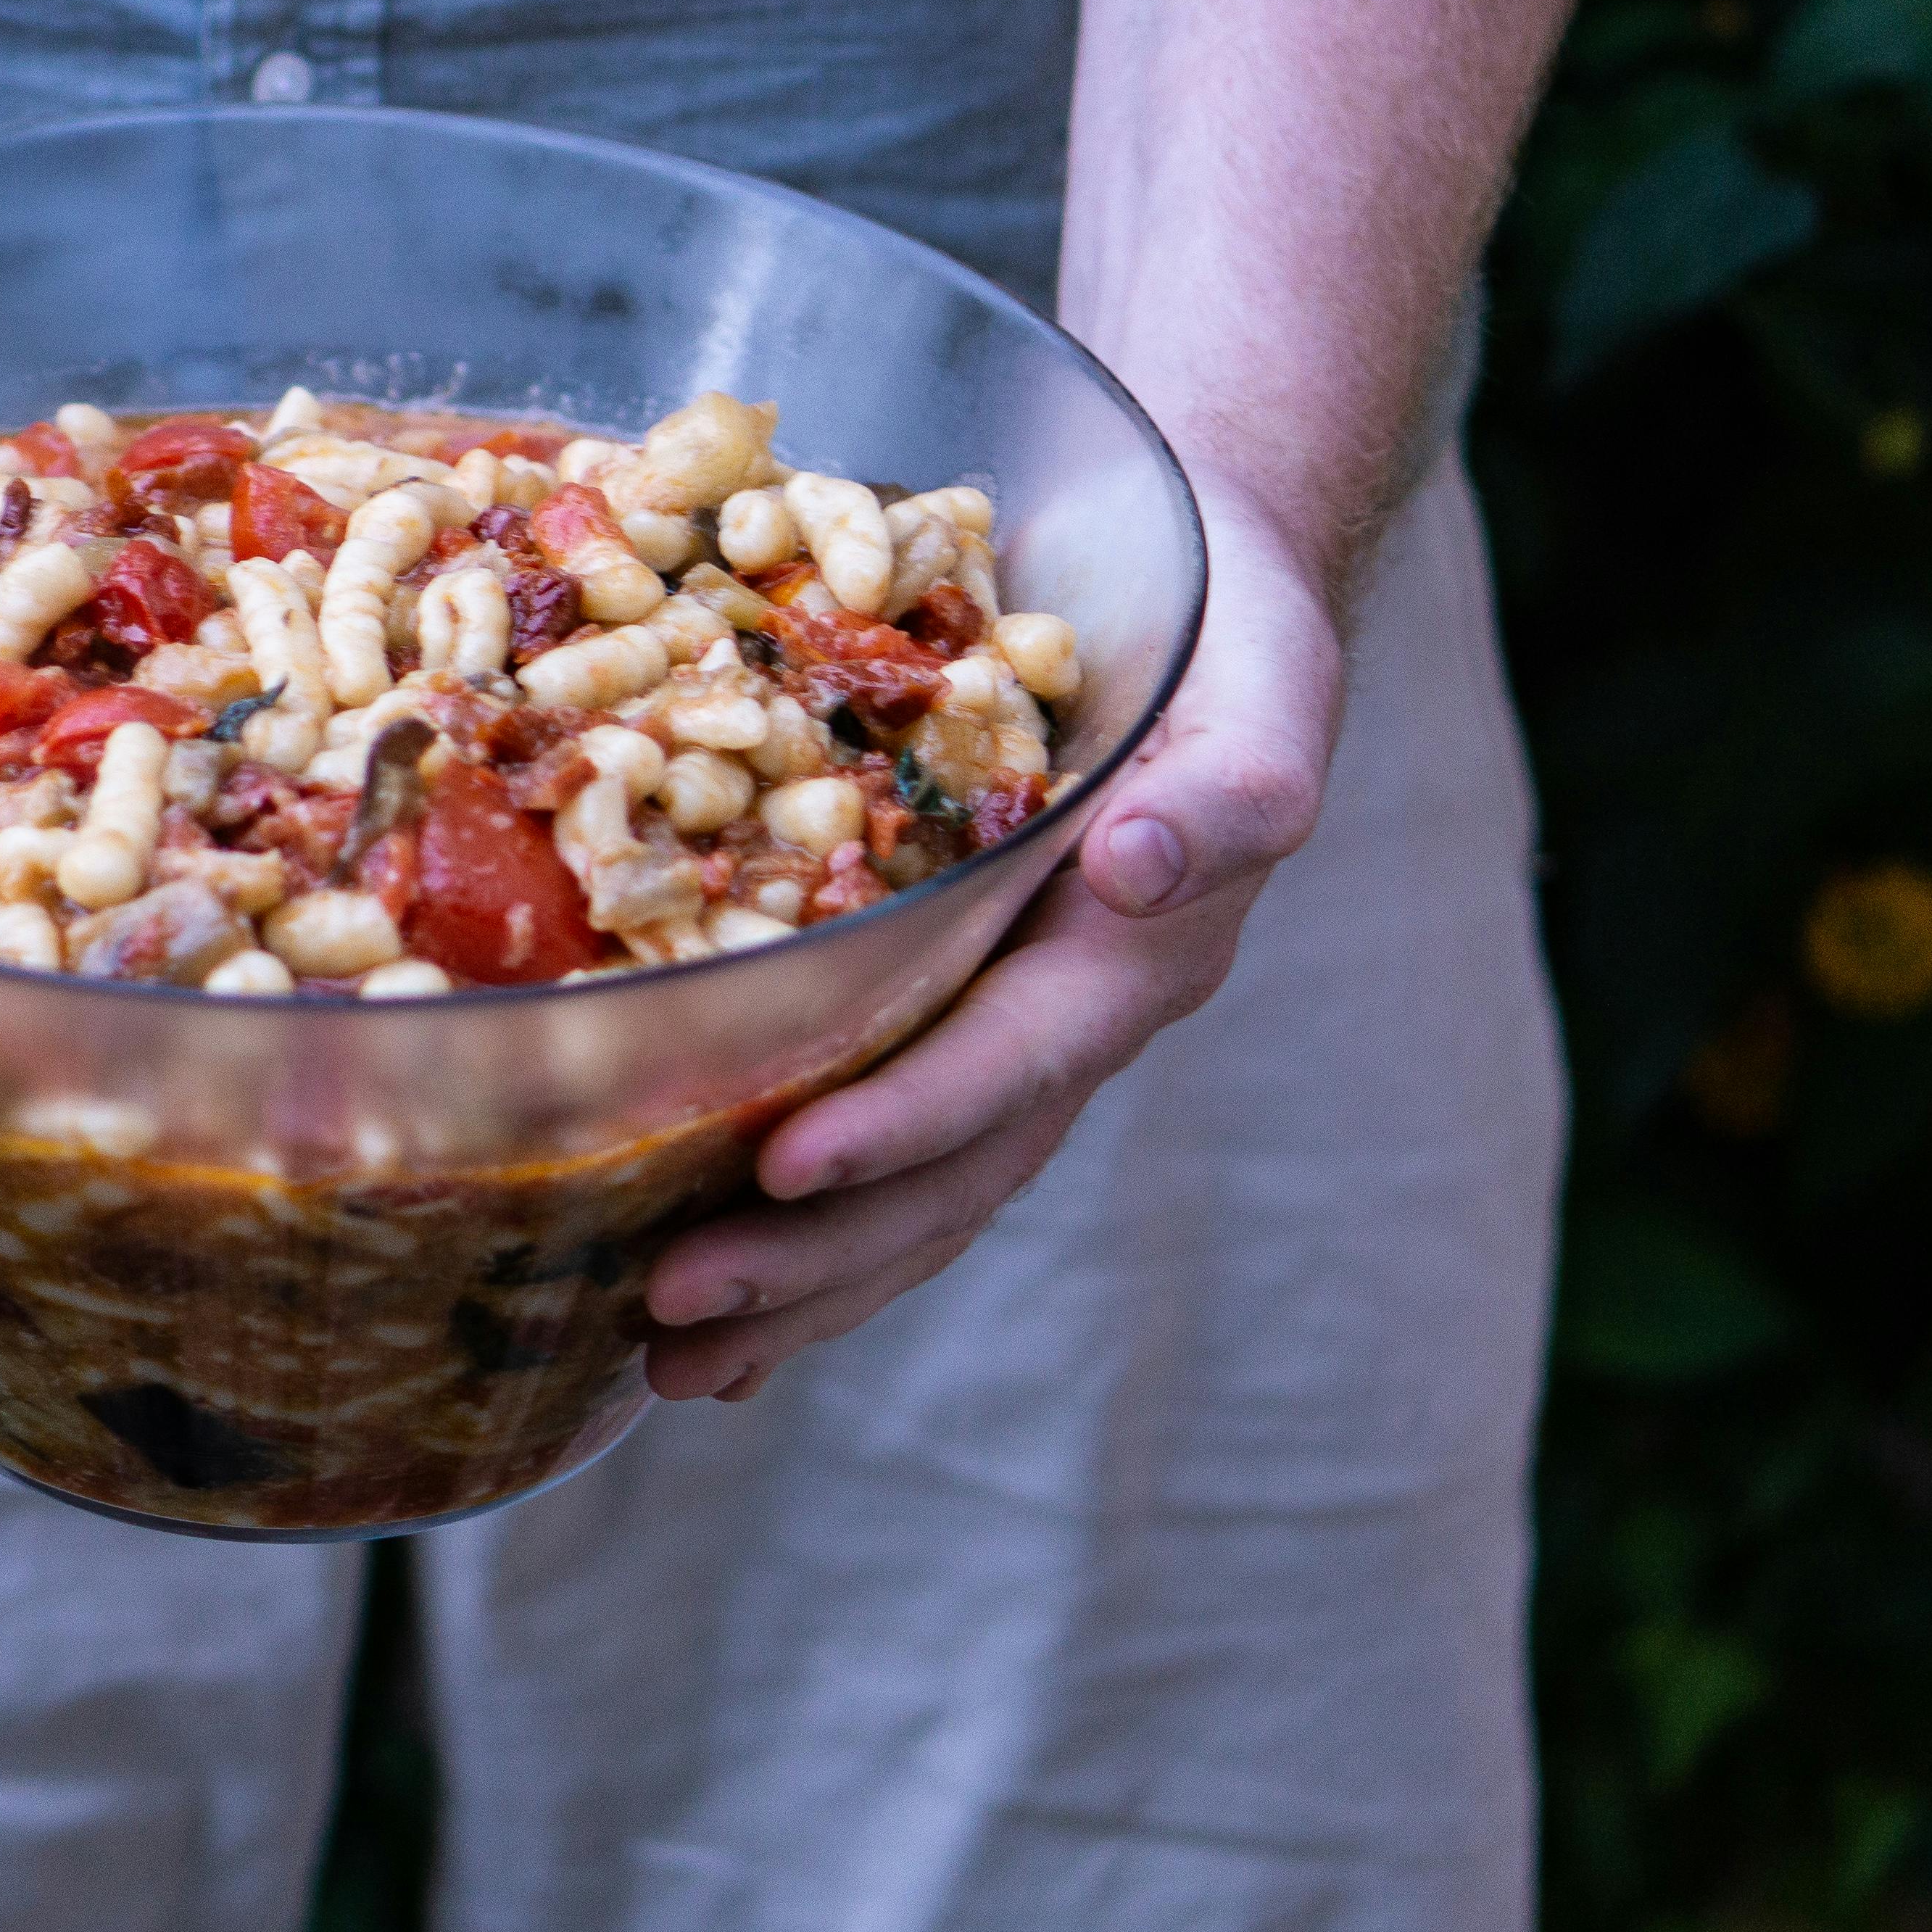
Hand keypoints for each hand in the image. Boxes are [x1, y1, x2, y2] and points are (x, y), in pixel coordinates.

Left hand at [637, 479, 1346, 1400]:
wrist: (1199, 580)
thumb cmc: (1229, 624)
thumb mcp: (1265, 684)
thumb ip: (1233, 785)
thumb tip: (1141, 867)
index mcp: (1133, 955)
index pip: (1010, 1061)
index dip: (905, 1122)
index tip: (787, 1168)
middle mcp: (1066, 1014)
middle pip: (944, 1171)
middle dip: (815, 1252)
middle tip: (676, 1315)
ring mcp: (1006, 1024)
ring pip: (905, 1185)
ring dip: (790, 1274)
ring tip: (666, 1351)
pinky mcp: (946, 1003)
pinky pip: (873, 1133)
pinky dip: (794, 1224)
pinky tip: (691, 1287)